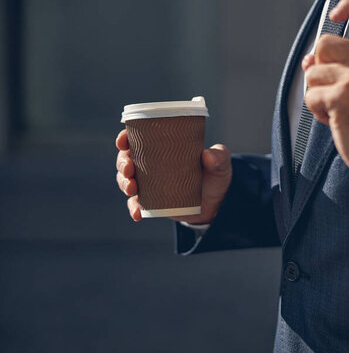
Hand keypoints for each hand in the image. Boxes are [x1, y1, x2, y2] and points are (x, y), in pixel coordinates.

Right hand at [115, 129, 231, 223]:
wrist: (217, 203)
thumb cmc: (216, 176)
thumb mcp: (221, 163)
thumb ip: (219, 156)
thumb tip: (208, 155)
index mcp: (163, 148)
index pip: (138, 139)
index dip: (125, 138)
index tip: (123, 141)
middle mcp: (151, 164)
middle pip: (127, 159)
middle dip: (122, 162)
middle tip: (129, 167)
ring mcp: (149, 184)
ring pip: (126, 180)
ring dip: (124, 183)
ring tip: (132, 188)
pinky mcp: (151, 202)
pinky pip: (136, 205)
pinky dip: (133, 208)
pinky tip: (137, 213)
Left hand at [303, 0, 348, 168]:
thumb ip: (345, 65)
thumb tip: (310, 60)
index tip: (338, 14)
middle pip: (324, 44)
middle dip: (320, 67)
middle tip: (333, 87)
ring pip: (313, 72)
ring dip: (318, 93)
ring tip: (337, 108)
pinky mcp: (340, 96)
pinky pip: (310, 95)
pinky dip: (317, 110)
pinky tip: (334, 118)